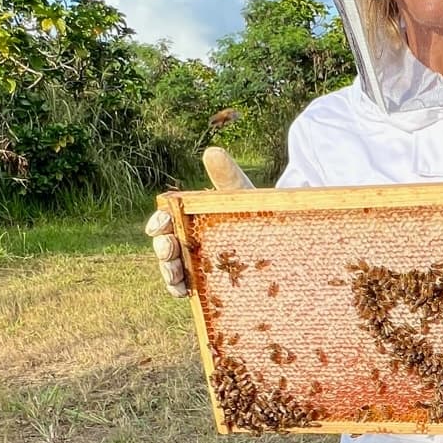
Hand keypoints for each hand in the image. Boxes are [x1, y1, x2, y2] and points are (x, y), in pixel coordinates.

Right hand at [144, 146, 255, 299]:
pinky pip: (188, 287)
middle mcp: (188, 241)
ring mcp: (197, 263)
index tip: (162, 223)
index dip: (159, 221)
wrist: (282, 239)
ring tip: (175, 274)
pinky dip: (180, 289)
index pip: (167, 219)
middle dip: (162, 247)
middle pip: (166, 245)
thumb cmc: (256, 214)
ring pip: (173, 268)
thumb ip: (227, 177)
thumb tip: (211, 151)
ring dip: (168, 271)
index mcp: (190, 218)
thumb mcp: (242, 196)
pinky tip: (184, 291)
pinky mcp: (207, 283)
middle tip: (169, 248)